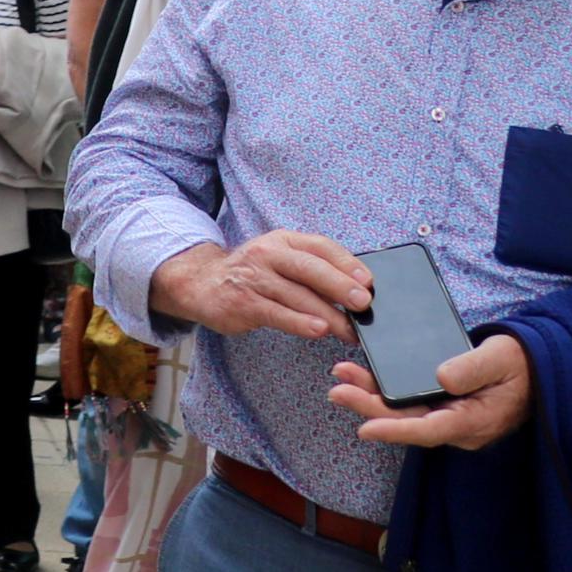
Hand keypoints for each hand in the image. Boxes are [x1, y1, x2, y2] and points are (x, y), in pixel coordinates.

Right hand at [148, 229, 372, 340]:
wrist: (202, 284)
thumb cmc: (253, 275)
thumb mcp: (280, 261)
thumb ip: (314, 271)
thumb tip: (357, 291)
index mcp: (282, 240)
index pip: (320, 246)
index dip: (347, 263)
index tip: (369, 281)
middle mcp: (267, 254)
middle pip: (309, 268)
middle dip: (340, 286)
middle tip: (364, 303)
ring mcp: (253, 278)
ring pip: (296, 296)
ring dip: (328, 314)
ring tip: (349, 330)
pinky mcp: (242, 303)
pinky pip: (276, 313)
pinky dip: (299, 323)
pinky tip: (318, 330)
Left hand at [330, 333, 533, 450]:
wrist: (538, 366)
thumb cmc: (522, 362)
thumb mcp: (501, 358)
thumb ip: (472, 368)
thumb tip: (441, 377)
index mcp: (474, 420)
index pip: (429, 430)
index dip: (395, 430)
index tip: (365, 428)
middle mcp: (459, 425)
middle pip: (407, 422)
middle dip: (369, 407)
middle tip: (337, 390)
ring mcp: (451, 417)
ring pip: (404, 412)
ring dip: (372, 395)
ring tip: (342, 376)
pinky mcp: (445, 407)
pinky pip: (411, 403)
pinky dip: (386, 390)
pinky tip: (364, 376)